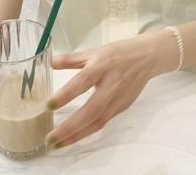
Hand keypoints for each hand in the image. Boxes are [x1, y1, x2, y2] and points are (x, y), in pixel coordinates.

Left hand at [45, 31, 171, 147]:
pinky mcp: (122, 107)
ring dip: (77, 135)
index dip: (66, 94)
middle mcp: (111, 84)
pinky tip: (74, 136)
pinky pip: (103, 122)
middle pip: (92, 110)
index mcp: (101, 66)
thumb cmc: (118, 53)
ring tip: (58, 143)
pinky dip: (88, 131)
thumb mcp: (94, 51)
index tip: (49, 105)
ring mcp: (118, 98)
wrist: (147, 57)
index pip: (82, 81)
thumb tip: (50, 63)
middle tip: (50, 138)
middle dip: (70, 126)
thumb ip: (71, 59)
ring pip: (98, 121)